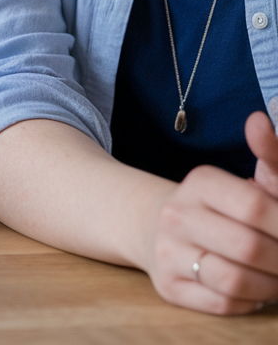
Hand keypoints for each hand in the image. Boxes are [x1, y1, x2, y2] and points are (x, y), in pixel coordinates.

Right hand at [145, 113, 277, 313]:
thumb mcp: (243, 180)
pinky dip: (248, 302)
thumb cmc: (219, 206)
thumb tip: (259, 120)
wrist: (158, 227)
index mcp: (200, 181)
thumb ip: (267, 154)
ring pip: (234, 281)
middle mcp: (177, 214)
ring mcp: (168, 251)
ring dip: (268, 287)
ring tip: (276, 280)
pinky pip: (220, 304)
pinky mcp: (167, 286)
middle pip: (248, 247)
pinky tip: (254, 291)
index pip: (254, 205)